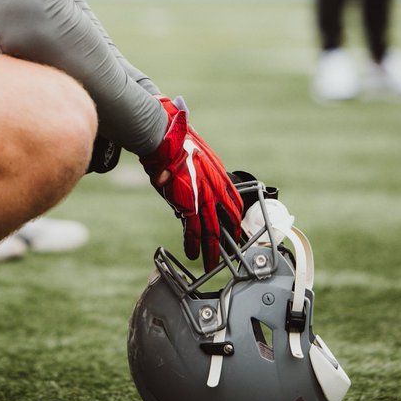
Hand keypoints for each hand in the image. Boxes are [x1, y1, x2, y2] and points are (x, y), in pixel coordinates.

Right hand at [140, 97, 242, 270]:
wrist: (166, 137)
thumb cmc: (175, 139)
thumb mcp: (194, 152)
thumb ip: (195, 167)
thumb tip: (188, 170)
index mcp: (219, 175)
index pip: (234, 203)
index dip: (234, 219)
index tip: (233, 228)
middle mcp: (215, 188)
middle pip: (226, 221)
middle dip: (228, 240)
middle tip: (229, 253)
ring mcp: (202, 197)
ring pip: (212, 231)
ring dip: (211, 250)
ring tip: (210, 264)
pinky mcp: (187, 204)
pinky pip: (193, 230)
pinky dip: (192, 244)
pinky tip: (192, 255)